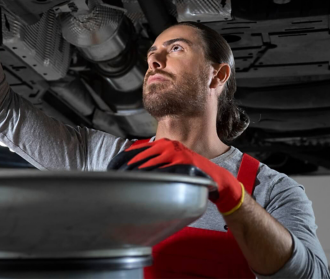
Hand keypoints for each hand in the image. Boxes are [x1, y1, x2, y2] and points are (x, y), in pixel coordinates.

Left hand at [107, 139, 244, 214]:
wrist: (216, 178)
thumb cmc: (190, 172)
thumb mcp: (171, 163)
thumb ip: (155, 162)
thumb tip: (131, 167)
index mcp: (163, 144)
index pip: (136, 149)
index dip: (122, 159)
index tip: (112, 169)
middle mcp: (168, 145)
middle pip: (139, 156)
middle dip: (126, 168)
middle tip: (115, 178)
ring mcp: (176, 153)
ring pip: (149, 164)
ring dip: (136, 174)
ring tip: (125, 183)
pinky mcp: (183, 163)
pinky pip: (163, 171)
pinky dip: (152, 177)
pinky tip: (144, 184)